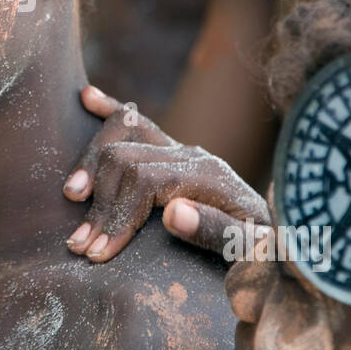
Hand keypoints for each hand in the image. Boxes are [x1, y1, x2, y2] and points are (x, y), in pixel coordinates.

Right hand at [65, 85, 270, 261]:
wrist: (279, 235)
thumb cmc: (262, 247)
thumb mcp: (252, 249)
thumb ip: (217, 232)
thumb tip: (171, 213)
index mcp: (209, 176)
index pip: (148, 181)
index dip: (119, 215)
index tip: (99, 252)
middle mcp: (192, 154)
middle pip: (127, 159)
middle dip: (100, 203)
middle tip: (79, 245)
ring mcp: (180, 149)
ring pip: (123, 136)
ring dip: (90, 166)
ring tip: (71, 199)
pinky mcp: (171, 150)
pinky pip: (136, 121)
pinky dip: (108, 110)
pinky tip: (86, 97)